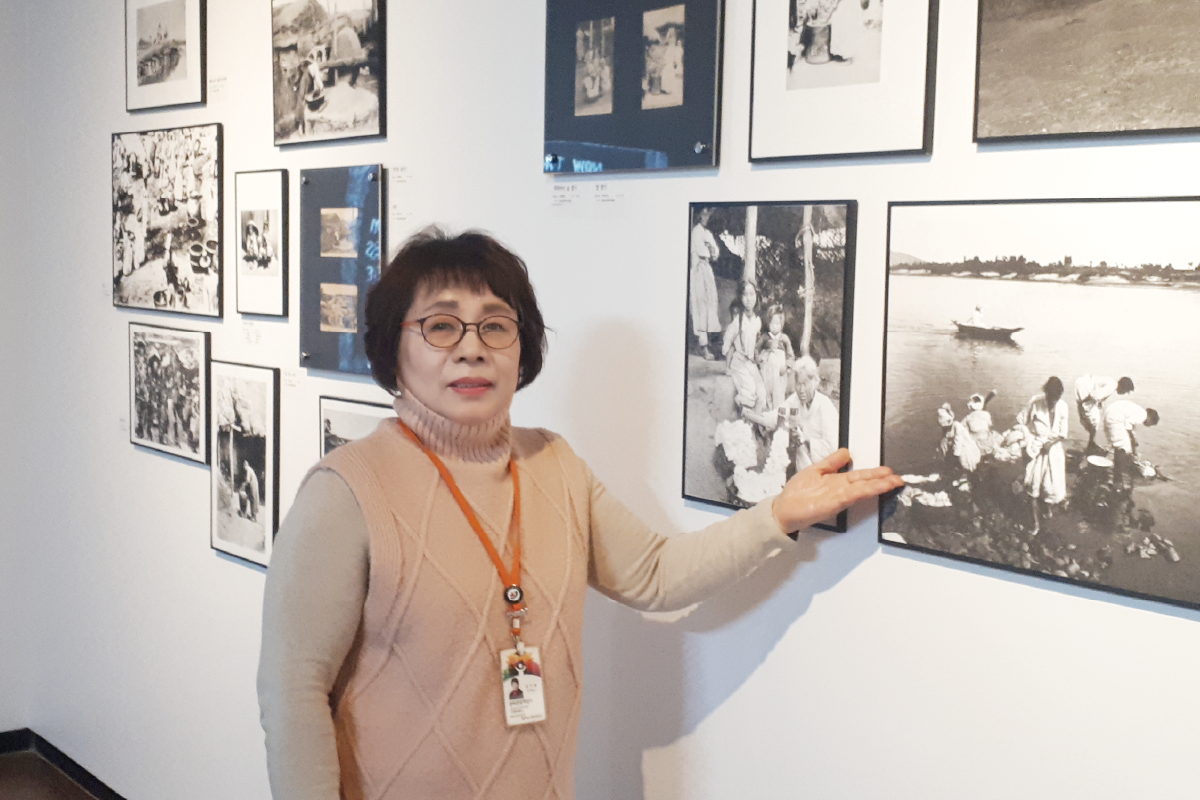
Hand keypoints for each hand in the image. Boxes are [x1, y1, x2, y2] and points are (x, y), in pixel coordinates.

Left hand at [771, 449, 904, 533]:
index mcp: (837, 481)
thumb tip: (846, 452)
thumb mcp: (815, 470)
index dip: (875, 474)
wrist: (783, 510)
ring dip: (876, 486)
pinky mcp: (830, 504)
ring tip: (892, 482)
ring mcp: (836, 497)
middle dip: (882, 480)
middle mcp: (840, 489)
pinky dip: (859, 492)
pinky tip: (869, 489)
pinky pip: (848, 496)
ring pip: (861, 490)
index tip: (890, 471)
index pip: (861, 476)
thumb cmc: (797, 494)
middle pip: (864, 483)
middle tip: (898, 478)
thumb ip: (832, 462)